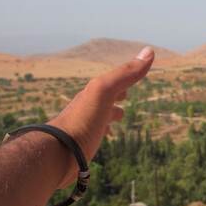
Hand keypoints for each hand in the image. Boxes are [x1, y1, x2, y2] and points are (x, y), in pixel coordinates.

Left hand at [48, 46, 153, 186]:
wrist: (55, 155)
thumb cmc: (81, 121)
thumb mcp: (104, 91)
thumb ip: (125, 73)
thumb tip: (150, 50)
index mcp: (92, 96)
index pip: (112, 84)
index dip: (123, 80)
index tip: (134, 76)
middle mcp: (86, 110)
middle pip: (103, 100)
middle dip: (115, 97)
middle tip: (125, 97)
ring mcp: (82, 130)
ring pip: (97, 120)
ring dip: (107, 118)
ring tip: (114, 122)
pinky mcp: (80, 149)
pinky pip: (92, 139)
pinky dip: (100, 137)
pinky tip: (99, 144)